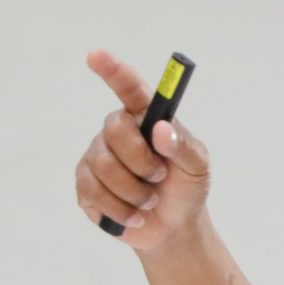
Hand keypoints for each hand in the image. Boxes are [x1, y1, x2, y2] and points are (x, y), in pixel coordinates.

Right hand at [75, 48, 210, 251]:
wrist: (173, 229)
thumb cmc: (185, 189)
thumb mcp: (197, 166)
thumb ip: (184, 146)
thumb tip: (162, 130)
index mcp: (145, 119)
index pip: (128, 88)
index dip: (112, 71)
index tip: (96, 56)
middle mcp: (117, 132)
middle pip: (115, 131)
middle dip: (141, 161)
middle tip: (159, 178)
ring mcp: (97, 157)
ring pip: (104, 166)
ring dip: (135, 191)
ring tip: (149, 201)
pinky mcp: (86, 185)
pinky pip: (93, 191)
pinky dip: (120, 210)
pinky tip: (134, 215)